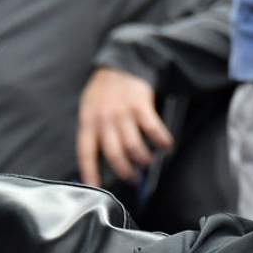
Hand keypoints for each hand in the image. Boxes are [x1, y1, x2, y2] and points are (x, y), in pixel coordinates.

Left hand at [77, 67, 172, 185]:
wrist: (119, 65)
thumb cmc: (103, 93)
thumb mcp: (89, 111)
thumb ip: (93, 134)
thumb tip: (98, 163)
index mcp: (88, 122)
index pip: (86, 153)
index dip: (90, 173)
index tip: (95, 188)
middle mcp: (104, 119)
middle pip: (114, 155)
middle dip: (125, 172)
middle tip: (132, 178)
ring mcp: (122, 112)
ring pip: (133, 146)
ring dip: (143, 160)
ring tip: (146, 162)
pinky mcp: (141, 105)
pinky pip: (153, 129)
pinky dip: (161, 141)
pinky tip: (165, 146)